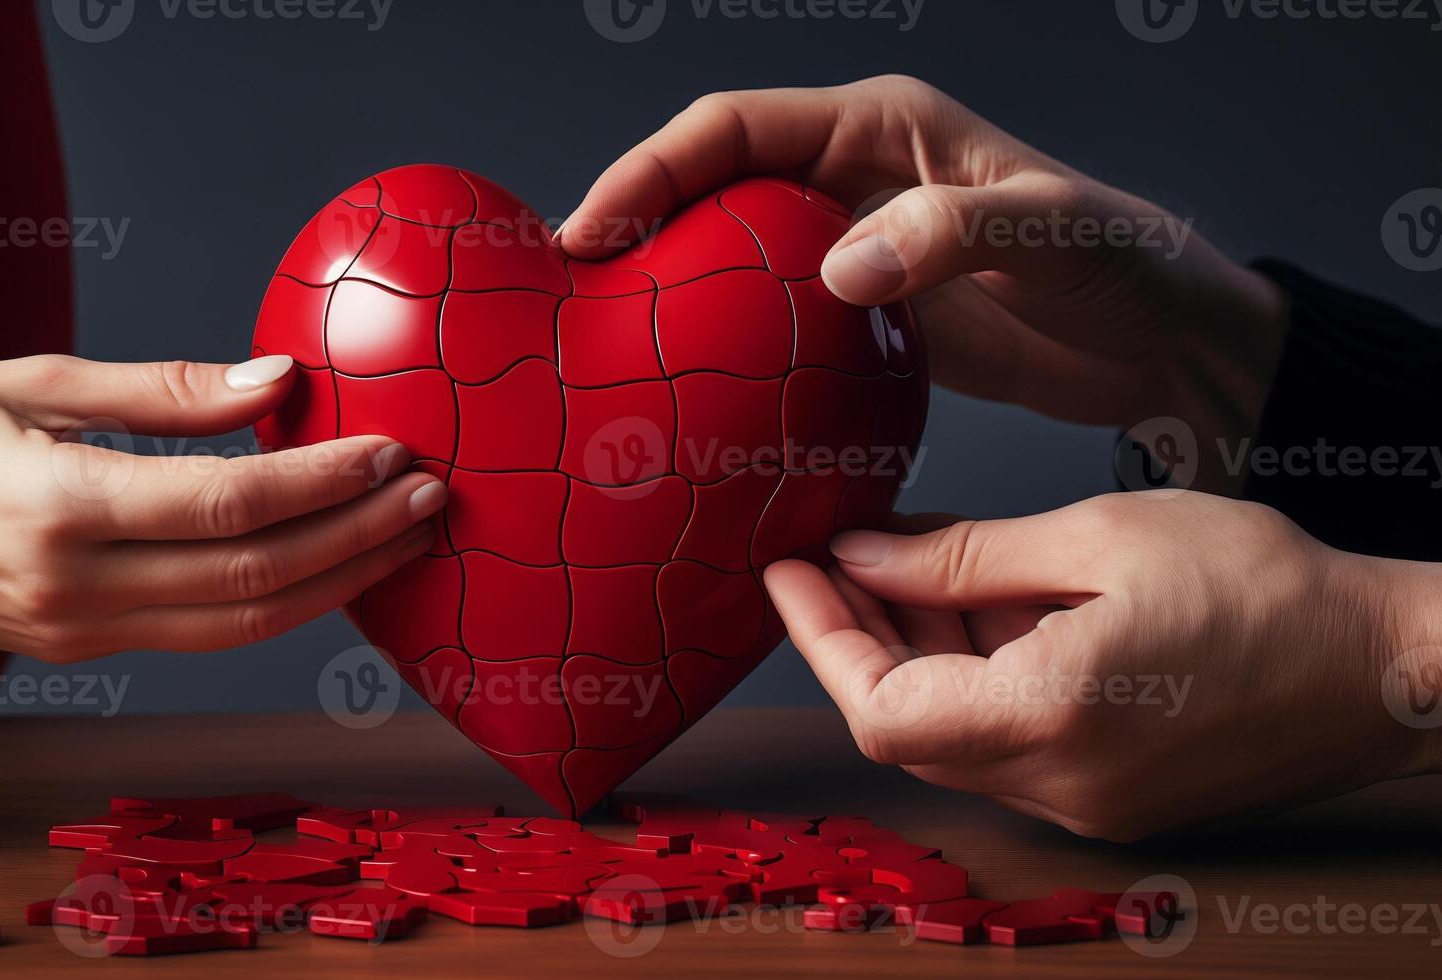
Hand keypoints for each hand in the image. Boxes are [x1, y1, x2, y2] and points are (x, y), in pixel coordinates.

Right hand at [0, 354, 445, 660]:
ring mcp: (84, 633)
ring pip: (245, 626)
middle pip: (257, 579)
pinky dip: (282, 607)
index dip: (325, 481)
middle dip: (358, 538)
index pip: (230, 506)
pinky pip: (208, 636)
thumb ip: (159, 392)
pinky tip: (332, 570)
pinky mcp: (86, 650)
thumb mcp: (23, 383)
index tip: (393, 449)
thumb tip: (274, 382)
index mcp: (59, 509)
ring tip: (407, 537)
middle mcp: (79, 587)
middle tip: (432, 496)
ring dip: (338, 582)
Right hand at [558, 76, 1290, 492]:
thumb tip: (837, 270)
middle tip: (571, 294)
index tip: (590, 229)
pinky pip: (771, 324)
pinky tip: (691, 394)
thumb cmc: (1128, 267)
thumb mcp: (1050, 231)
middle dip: (635, 225)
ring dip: (669, 291)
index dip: (651, 169)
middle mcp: (854, 180)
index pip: (734, 128)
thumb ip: (948, 234)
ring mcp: (855, 250)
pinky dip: (724, 350)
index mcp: (882, 128)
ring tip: (607, 344)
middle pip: (710, 186)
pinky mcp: (866, 318)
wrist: (1170, 346)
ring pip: (729, 256)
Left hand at [763, 491, 1441, 840]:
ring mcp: (1086, 802)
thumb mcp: (1100, 540)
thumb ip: (965, 558)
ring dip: (916, 650)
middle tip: (838, 552)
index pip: (877, 708)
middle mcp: (1058, 784)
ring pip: (953, 730)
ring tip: (909, 558)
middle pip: (905, 723)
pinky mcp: (1110, 793)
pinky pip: (1006, 739)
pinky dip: (974, 673)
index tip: (790, 566)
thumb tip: (863, 556)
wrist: (1388, 666)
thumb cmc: (1268, 589)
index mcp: (1050, 718)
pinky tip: (978, 601)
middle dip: (860, 634)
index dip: (820, 638)